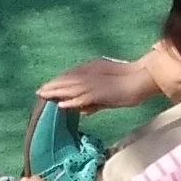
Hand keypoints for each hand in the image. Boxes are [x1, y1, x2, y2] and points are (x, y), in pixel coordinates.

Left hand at [37, 55, 155, 111]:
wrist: (141, 80)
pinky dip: (70, 101)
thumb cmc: (129, 87)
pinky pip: (81, 97)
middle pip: (66, 79)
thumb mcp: (108, 95)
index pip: (71, 75)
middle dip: (52, 86)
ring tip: (42, 96)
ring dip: (55, 92)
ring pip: (69, 87)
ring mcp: (93, 82)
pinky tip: (60, 105)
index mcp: (93, 69)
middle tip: (39, 92)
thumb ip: (94, 103)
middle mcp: (90, 73)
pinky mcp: (98, 91)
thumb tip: (82, 110)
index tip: (48, 87)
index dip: (58, 82)